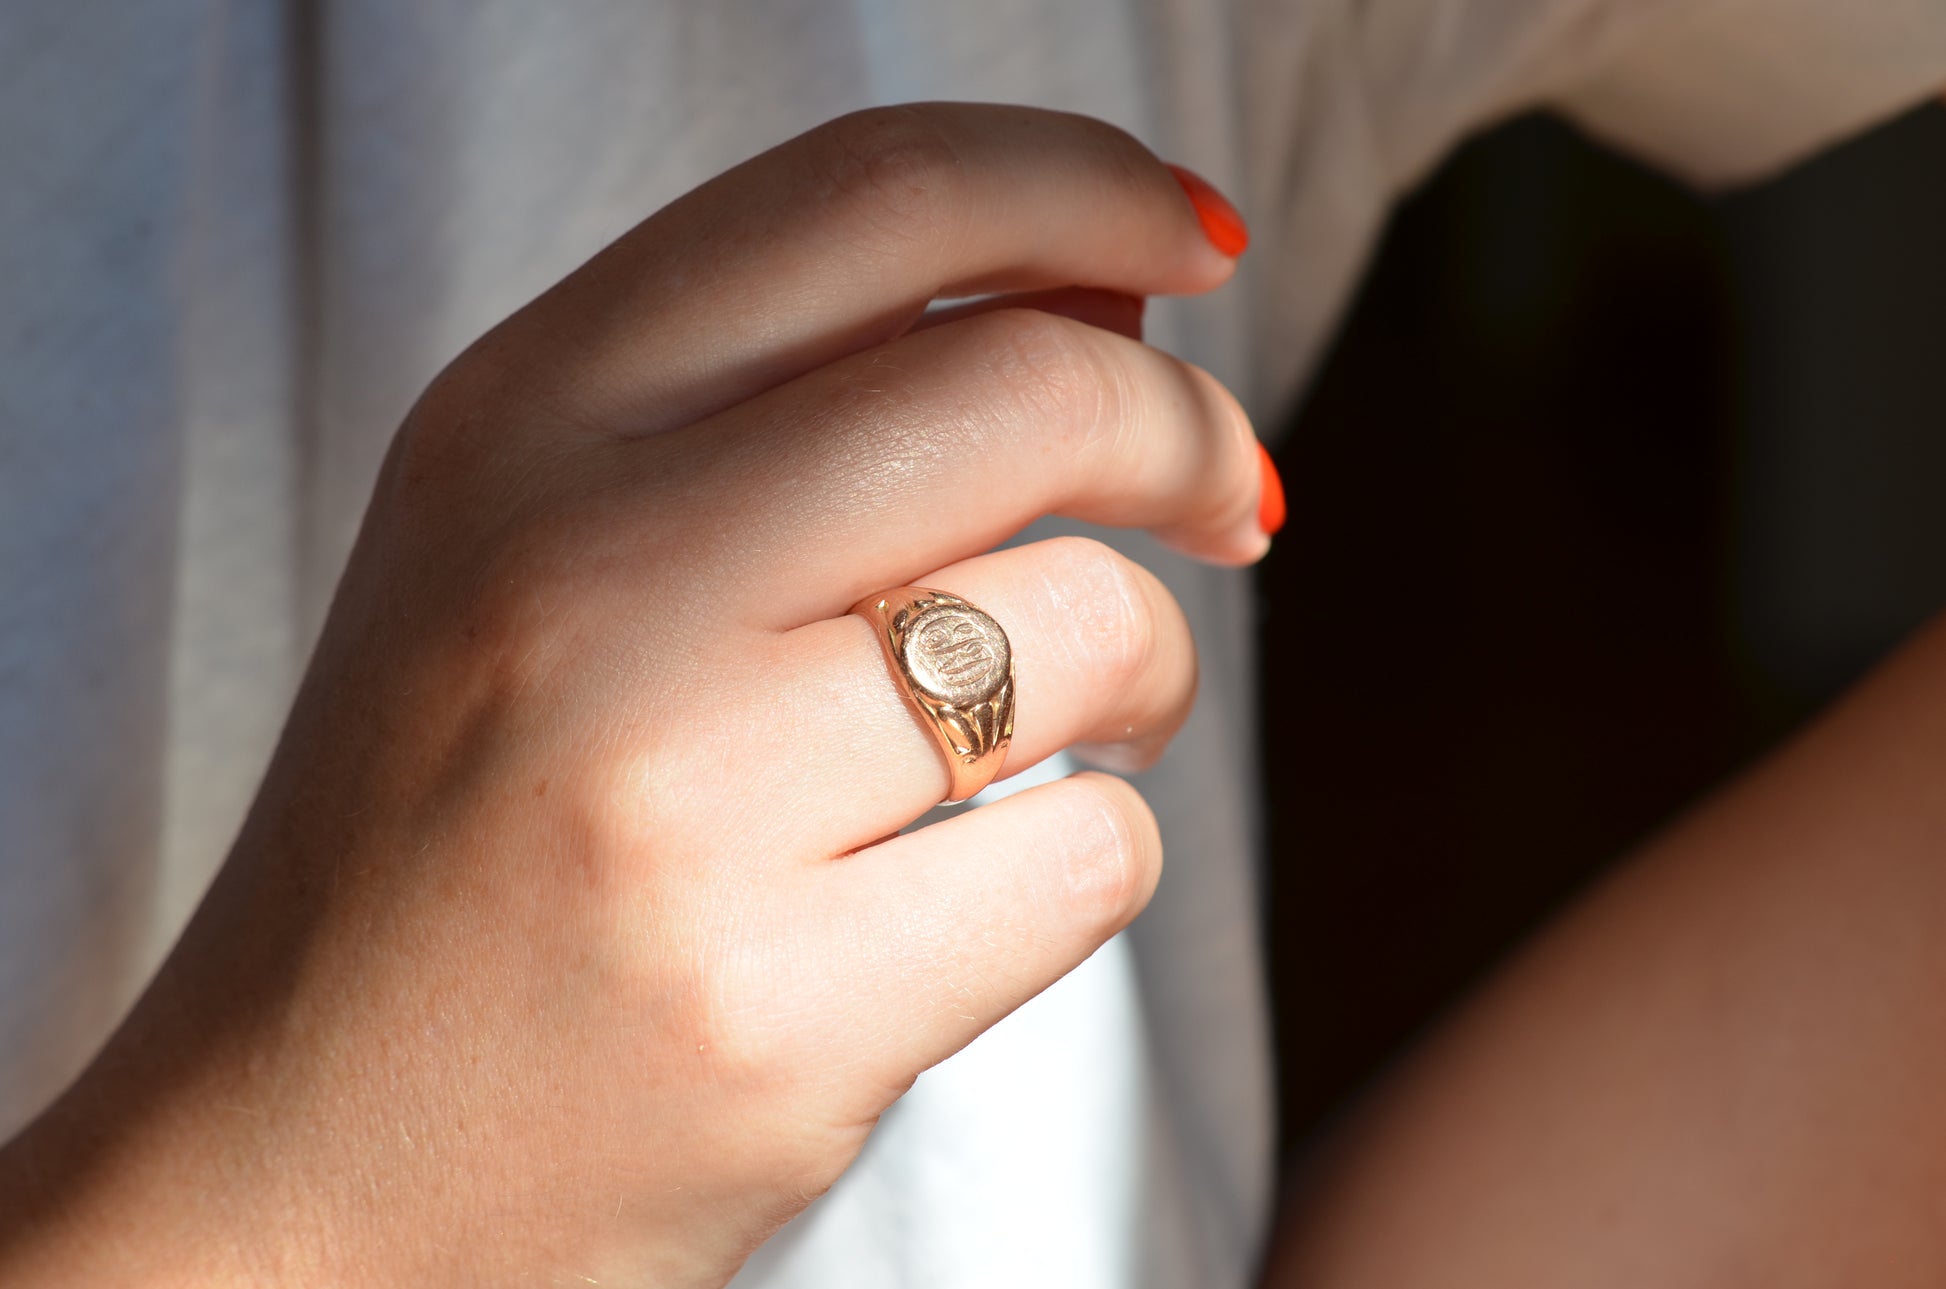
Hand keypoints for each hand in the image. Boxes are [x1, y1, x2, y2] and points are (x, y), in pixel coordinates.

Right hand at [0, 103, 1266, 1285]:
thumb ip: (807, 401)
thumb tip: (1102, 292)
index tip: (1192, 243)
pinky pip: (1089, 858)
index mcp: (514, 426)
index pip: (869, 202)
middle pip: (1029, 395)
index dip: (1078, 180)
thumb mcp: (556, 557)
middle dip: (1184, 437)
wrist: (299, 1164)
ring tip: (1064, 732)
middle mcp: (576, 578)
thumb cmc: (454, 845)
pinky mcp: (772, 1010)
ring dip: (1146, 675)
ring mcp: (668, 800)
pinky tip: (966, 889)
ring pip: (1094, 630)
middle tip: (1228, 498)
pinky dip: (1082, 860)